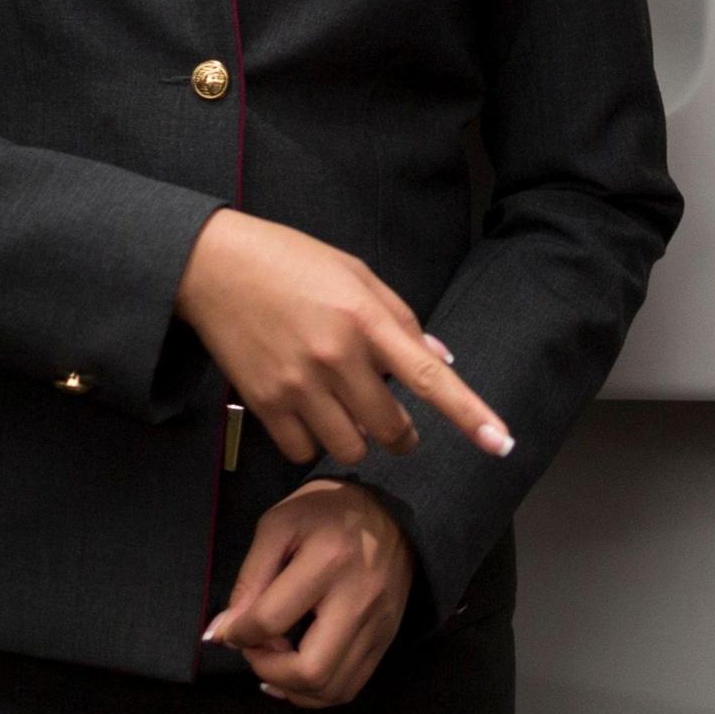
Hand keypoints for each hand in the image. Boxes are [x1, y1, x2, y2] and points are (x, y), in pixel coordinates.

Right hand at [174, 209, 513, 464]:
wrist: (212, 266)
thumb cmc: (289, 262)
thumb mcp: (354, 273)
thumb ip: (400, 318)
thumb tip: (440, 359)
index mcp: (365, 318)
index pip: (427, 376)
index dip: (469, 413)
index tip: (501, 443)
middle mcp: (335, 355)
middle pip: (390, 428)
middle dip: (399, 433)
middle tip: (391, 421)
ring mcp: (298, 382)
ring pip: (350, 448)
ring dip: (357, 439)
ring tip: (342, 410)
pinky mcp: (263, 402)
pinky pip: (303, 451)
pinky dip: (312, 442)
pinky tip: (307, 413)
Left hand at [204, 480, 413, 708]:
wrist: (391, 508)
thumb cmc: (326, 510)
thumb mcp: (277, 527)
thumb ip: (248, 580)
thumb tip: (221, 633)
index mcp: (328, 561)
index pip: (270, 620)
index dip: (238, 633)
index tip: (231, 628)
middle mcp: (359, 599)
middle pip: (310, 671)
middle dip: (268, 670)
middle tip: (256, 648)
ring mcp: (379, 624)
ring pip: (333, 690)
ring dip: (291, 687)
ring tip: (275, 660)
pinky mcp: (387, 639)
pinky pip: (351, 686)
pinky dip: (316, 692)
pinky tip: (295, 674)